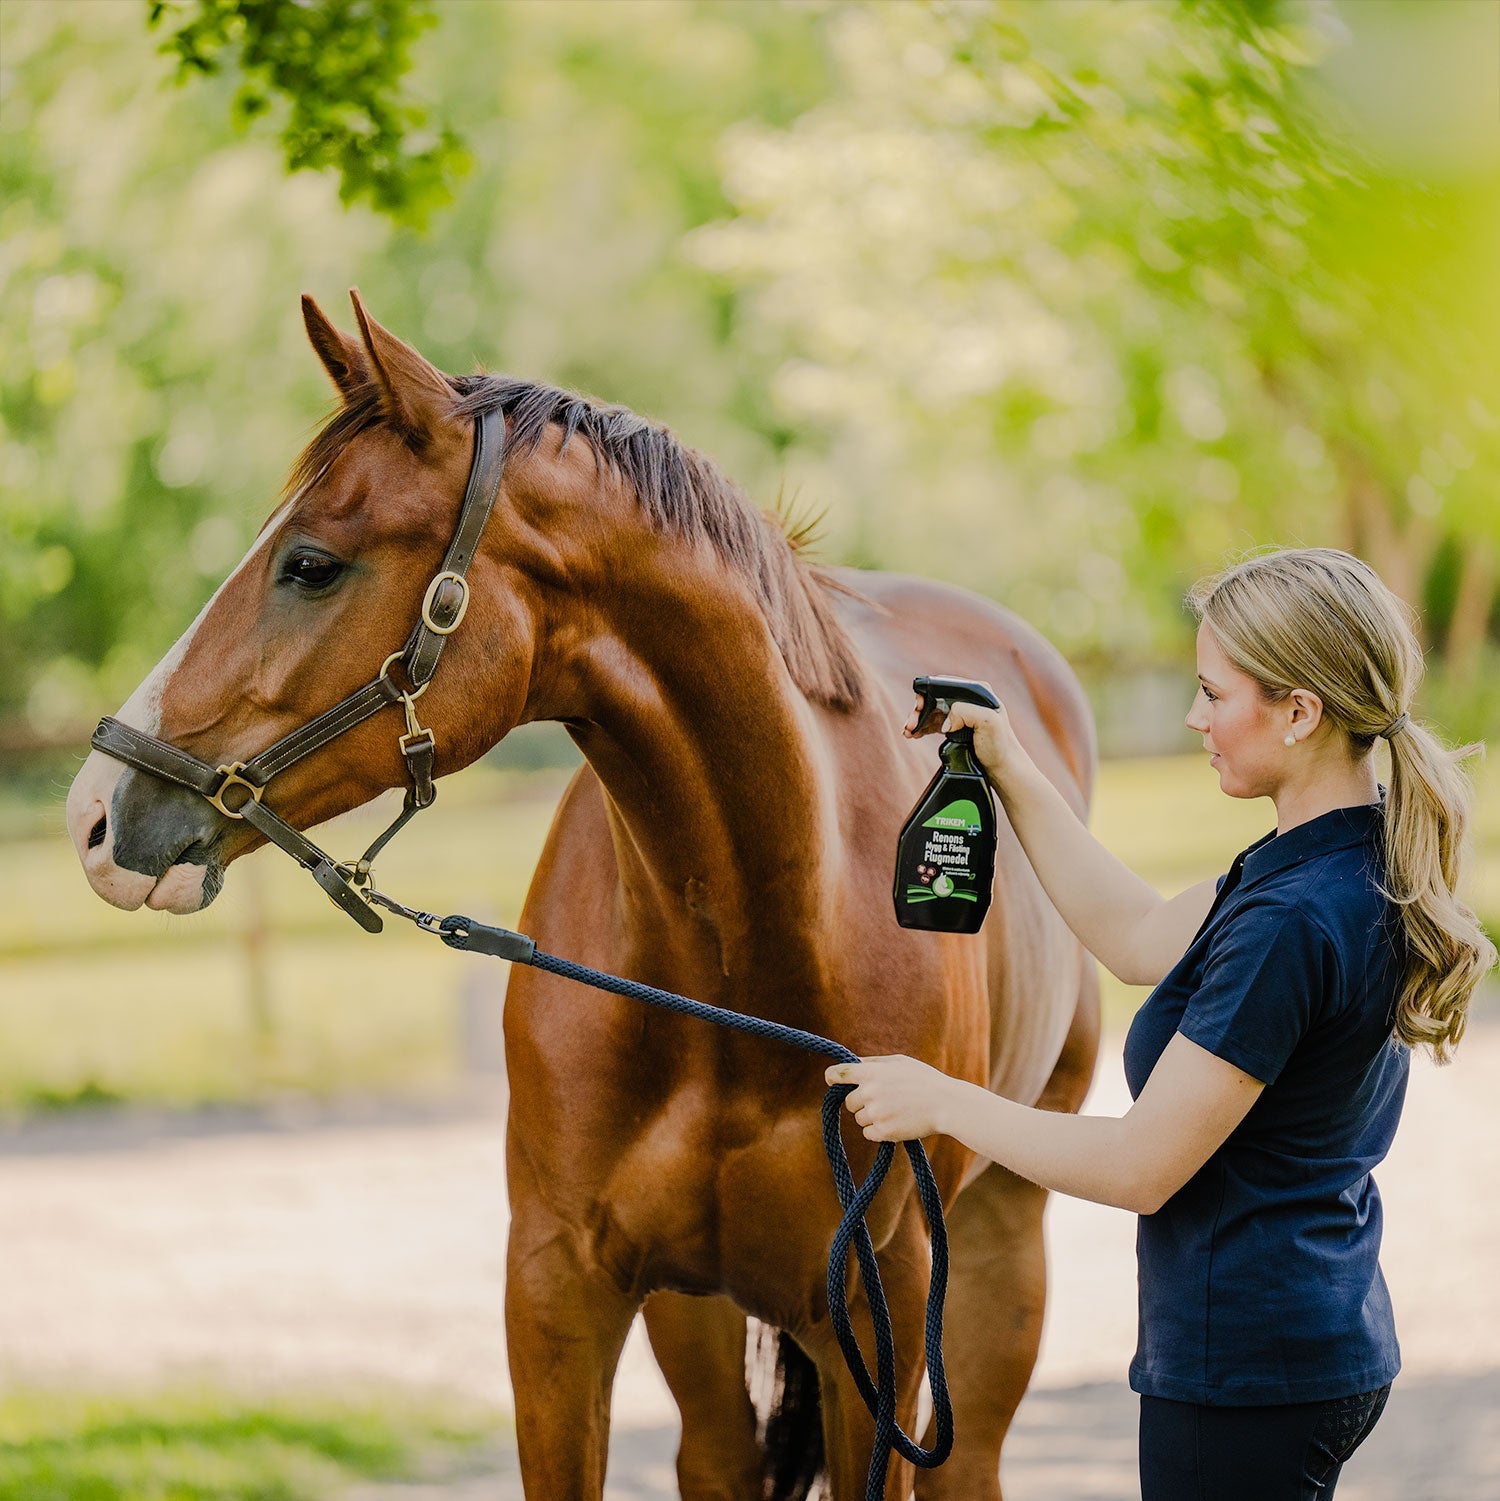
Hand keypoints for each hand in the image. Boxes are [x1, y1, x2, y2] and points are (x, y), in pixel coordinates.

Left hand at [823, 1055, 958, 1141]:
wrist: (946, 1104)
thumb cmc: (923, 1079)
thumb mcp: (898, 1062)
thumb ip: (873, 1062)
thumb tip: (853, 1064)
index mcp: (871, 1072)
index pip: (837, 1074)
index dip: (832, 1078)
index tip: (832, 1081)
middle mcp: (869, 1092)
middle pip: (849, 1102)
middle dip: (860, 1102)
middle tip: (882, 1100)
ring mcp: (876, 1113)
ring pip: (859, 1119)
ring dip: (871, 1117)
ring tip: (894, 1111)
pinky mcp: (884, 1131)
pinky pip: (868, 1133)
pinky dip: (878, 1131)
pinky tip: (895, 1122)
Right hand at [902, 683, 1018, 782]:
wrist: (1003, 768)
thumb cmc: (1000, 746)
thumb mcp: (988, 723)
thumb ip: (966, 711)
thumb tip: (946, 719)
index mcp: (977, 691)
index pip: (944, 684)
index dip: (927, 693)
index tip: (918, 707)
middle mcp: (968, 699)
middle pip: (934, 698)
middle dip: (918, 709)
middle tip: (909, 724)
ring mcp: (961, 713)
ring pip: (931, 710)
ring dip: (917, 719)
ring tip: (907, 732)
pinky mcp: (956, 726)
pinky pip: (933, 722)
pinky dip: (921, 727)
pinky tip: (913, 734)